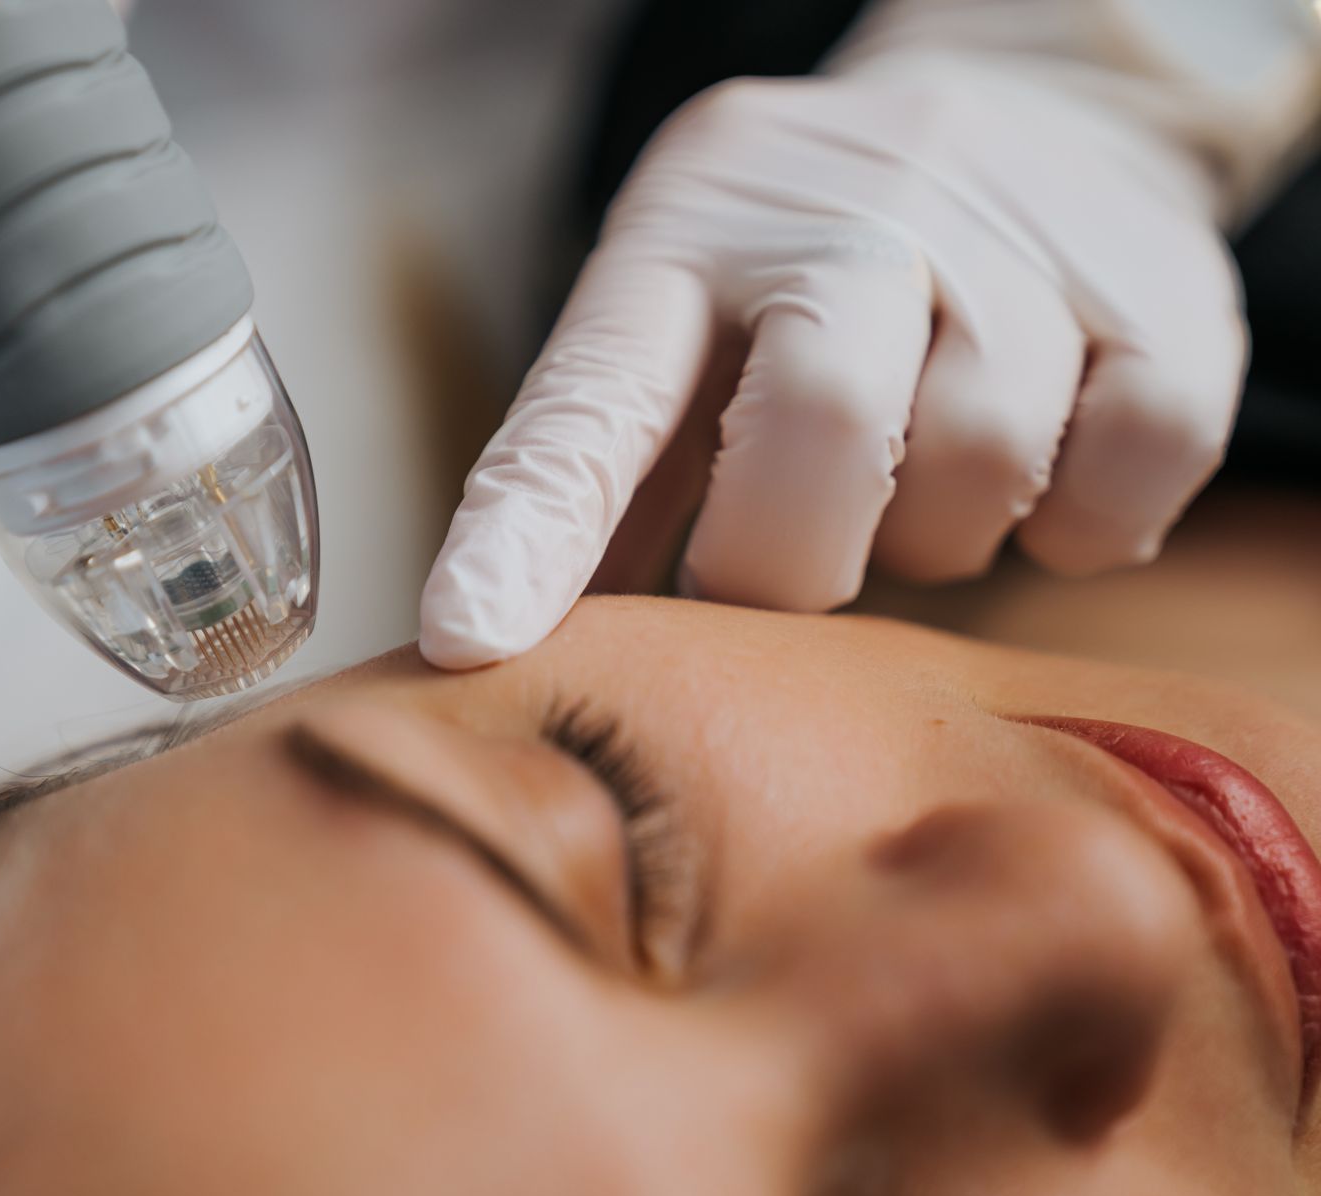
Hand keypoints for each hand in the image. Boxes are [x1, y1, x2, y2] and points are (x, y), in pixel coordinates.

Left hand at [420, 0, 1320, 669]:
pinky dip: (1078, 521)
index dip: (527, 533)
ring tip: (914, 478)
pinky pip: (1128, 470)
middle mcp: (846, 217)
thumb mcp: (683, 326)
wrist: (1031, 109)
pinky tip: (1038, 474)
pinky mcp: (1164, 294)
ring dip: (933, 533)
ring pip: (976, 464)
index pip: (592, 396)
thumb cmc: (810, 270)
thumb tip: (504, 650)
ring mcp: (1014, 241)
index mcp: (686, 244)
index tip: (469, 639)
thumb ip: (605, 477)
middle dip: (788, 556)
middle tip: (788, 554)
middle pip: (813, 428)